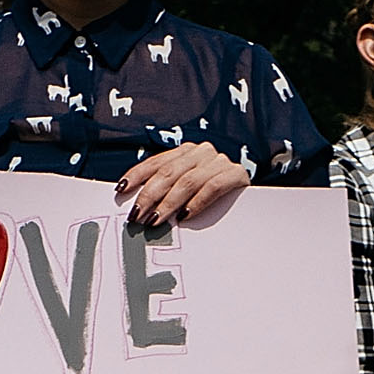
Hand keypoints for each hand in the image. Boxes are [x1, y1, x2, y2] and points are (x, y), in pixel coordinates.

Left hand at [116, 143, 249, 228]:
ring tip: (156, 221)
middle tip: (137, 216)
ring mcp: (219, 161)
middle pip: (169, 172)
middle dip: (150, 195)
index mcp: (185, 153)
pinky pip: (212, 187)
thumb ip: (168, 192)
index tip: (120, 191)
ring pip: (187, 181)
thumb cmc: (213, 199)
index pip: (155, 162)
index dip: (136, 176)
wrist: (253, 200)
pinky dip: (196, 202)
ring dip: (169, 203)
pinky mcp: (235, 173)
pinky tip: (185, 216)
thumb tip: (139, 209)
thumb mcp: (187, 190)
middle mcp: (201, 152)